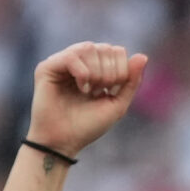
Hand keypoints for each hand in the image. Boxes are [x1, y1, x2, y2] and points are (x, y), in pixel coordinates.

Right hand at [25, 43, 148, 158]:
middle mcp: (78, 62)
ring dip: (96, 72)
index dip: (121, 70)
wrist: (63, 142)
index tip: (110, 91)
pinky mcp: (47, 67)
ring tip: (89, 91)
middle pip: (105, 48)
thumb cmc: (88, 125)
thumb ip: (131, 81)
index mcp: (94, 68)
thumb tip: (143, 56)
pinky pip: (72, 56)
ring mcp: (62, 63)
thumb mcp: (118, 104)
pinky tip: (81, 88)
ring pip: (89, 48)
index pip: (116, 51)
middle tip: (98, 92)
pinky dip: (82, 73)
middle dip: (109, 72)